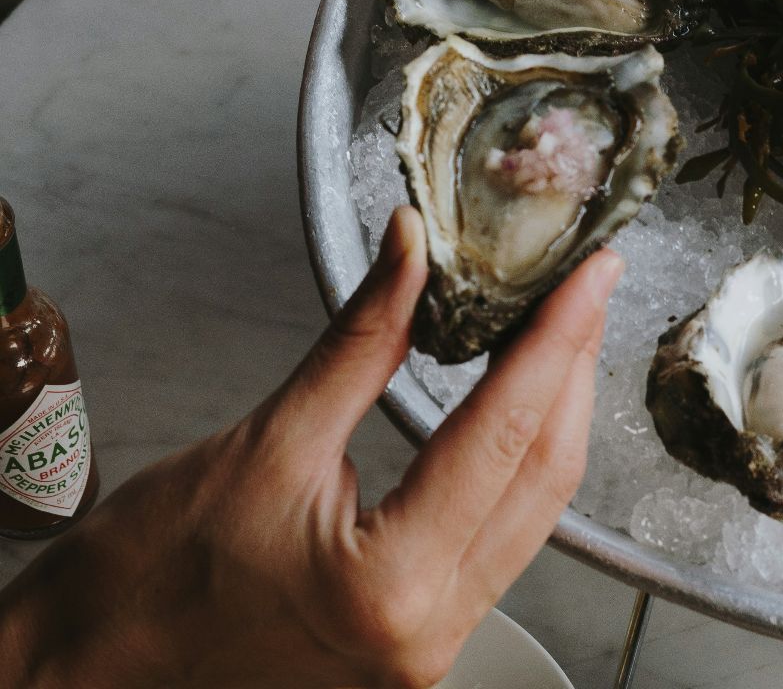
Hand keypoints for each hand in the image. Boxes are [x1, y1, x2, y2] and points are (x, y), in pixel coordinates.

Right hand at [0, 207, 621, 688]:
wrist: (81, 679)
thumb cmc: (139, 583)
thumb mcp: (262, 443)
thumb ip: (360, 345)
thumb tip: (414, 250)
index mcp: (390, 584)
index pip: (505, 432)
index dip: (557, 339)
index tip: (588, 273)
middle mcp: (428, 633)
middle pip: (543, 479)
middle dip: (573, 373)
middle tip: (587, 289)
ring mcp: (428, 652)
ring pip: (531, 518)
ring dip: (552, 423)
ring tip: (561, 337)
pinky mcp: (417, 650)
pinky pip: (495, 549)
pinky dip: (512, 473)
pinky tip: (516, 416)